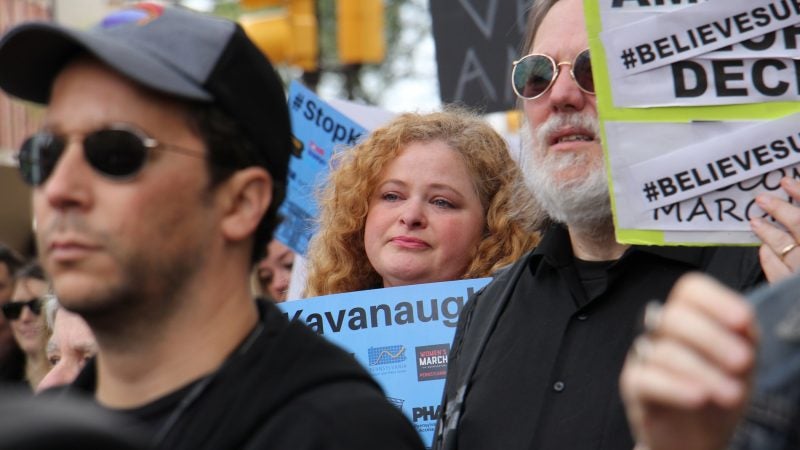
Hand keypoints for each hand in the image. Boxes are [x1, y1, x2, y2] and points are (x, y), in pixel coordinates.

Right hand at [620, 273, 757, 449]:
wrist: (700, 437)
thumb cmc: (720, 394)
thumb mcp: (743, 363)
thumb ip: (743, 336)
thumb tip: (742, 320)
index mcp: (689, 317)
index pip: (690, 290)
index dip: (716, 300)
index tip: (743, 321)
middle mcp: (661, 331)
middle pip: (675, 316)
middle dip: (712, 338)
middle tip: (742, 363)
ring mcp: (644, 356)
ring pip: (664, 351)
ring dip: (704, 372)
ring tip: (732, 394)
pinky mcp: (633, 385)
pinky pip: (646, 379)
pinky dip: (675, 388)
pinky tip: (699, 398)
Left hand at [750, 177, 799, 281]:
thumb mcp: (798, 266)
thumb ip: (796, 239)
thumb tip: (793, 194)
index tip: (789, 182)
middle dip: (781, 210)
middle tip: (762, 198)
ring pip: (784, 249)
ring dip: (769, 233)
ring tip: (754, 220)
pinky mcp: (792, 292)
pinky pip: (778, 276)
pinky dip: (770, 261)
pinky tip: (762, 251)